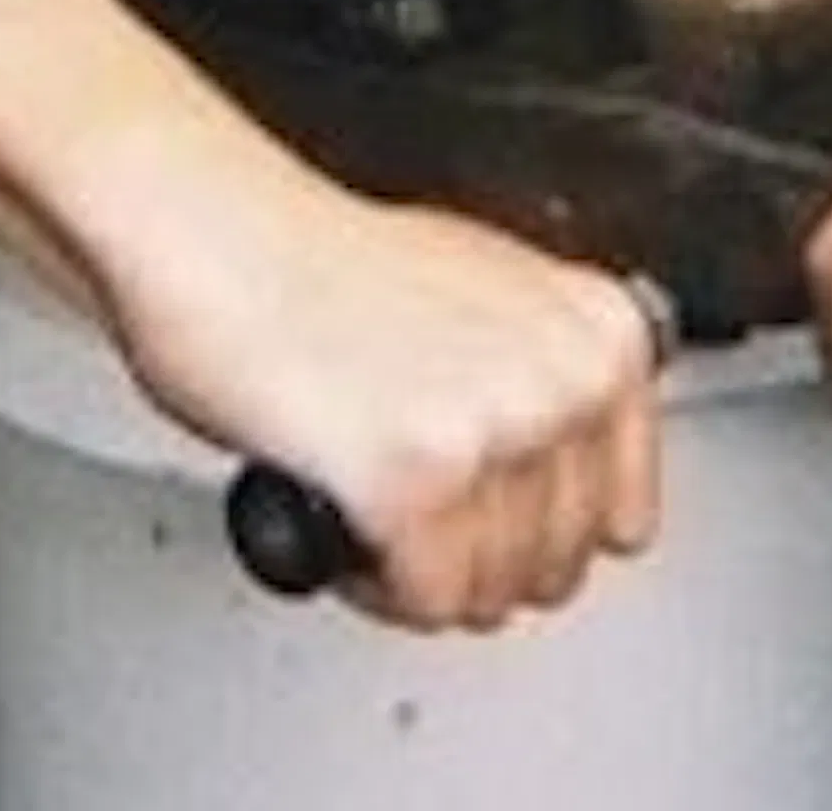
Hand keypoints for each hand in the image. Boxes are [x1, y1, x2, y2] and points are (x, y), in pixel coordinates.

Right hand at [98, 143, 663, 631]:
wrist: (209, 228)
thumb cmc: (317, 256)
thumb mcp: (485, 292)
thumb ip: (544, 376)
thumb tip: (573, 474)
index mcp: (598, 328)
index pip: (622, 515)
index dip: (536, 521)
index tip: (484, 496)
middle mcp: (564, 377)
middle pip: (556, 566)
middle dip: (474, 550)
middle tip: (408, 490)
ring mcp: (494, 430)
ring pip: (490, 594)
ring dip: (420, 568)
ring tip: (368, 488)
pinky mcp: (416, 483)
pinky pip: (426, 603)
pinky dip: (373, 579)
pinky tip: (342, 504)